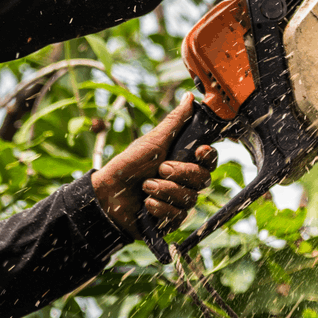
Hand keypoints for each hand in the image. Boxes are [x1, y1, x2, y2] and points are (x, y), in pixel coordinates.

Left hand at [91, 94, 217, 238]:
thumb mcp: (153, 141)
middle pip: (204, 179)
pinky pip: (178, 216)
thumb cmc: (129, 165)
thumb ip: (175, 121)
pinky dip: (160, 208)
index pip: (211, 160)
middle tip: (160, 169)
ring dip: (165, 191)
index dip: (209, 156)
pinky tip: (146, 204)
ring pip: (190, 198)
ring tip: (145, 186)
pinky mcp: (171, 220)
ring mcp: (180, 201)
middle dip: (180, 173)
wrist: (106, 195)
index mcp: (186, 161)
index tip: (199, 151)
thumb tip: (190, 97)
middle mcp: (187, 182)